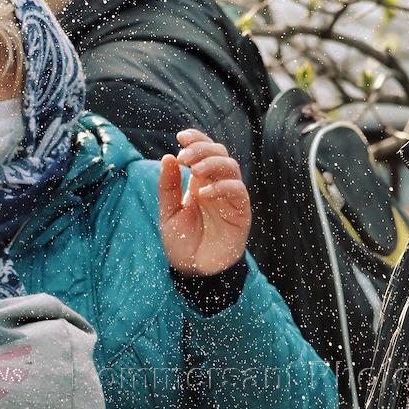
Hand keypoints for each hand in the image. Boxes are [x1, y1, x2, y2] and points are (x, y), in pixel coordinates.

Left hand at [158, 129, 251, 274]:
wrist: (194, 271)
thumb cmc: (183, 242)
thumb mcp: (169, 212)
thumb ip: (168, 186)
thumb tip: (168, 157)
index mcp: (201, 183)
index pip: (204, 151)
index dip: (196, 139)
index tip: (180, 137)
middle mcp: (217, 186)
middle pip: (219, 152)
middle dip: (201, 149)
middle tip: (184, 157)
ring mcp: (230, 198)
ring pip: (231, 167)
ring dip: (212, 163)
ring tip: (194, 172)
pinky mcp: (240, 213)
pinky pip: (237, 191)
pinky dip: (221, 187)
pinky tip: (203, 194)